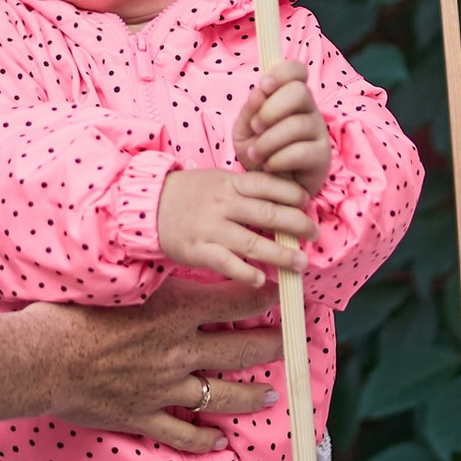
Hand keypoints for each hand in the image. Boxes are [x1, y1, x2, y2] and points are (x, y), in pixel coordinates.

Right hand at [27, 275, 276, 453]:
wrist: (41, 359)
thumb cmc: (69, 313)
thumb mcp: (118, 284)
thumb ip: (151, 280)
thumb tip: (171, 265)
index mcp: (174, 310)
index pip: (235, 300)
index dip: (264, 296)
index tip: (282, 293)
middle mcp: (179, 350)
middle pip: (241, 348)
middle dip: (272, 345)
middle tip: (290, 342)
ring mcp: (165, 387)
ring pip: (223, 394)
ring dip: (251, 395)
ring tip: (270, 395)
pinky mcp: (144, 415)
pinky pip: (183, 432)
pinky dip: (204, 439)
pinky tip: (220, 442)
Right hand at [155, 162, 313, 285]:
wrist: (146, 206)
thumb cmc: (186, 194)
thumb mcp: (216, 180)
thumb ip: (244, 189)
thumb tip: (280, 200)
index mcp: (229, 183)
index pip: (269, 185)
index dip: (293, 195)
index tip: (308, 204)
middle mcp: (223, 204)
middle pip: (269, 213)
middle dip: (298, 225)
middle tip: (314, 234)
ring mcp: (211, 228)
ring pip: (254, 242)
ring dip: (282, 255)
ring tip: (301, 263)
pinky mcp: (199, 250)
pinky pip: (227, 263)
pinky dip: (247, 272)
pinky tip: (263, 280)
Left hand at [235, 66, 330, 193]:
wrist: (267, 187)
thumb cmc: (259, 152)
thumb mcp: (245, 130)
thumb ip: (250, 110)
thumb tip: (259, 91)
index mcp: (290, 97)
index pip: (297, 70)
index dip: (282, 73)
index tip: (264, 86)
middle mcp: (309, 110)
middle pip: (300, 92)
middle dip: (271, 109)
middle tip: (256, 127)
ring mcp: (318, 133)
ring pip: (297, 125)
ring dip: (269, 140)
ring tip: (255, 154)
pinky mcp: (322, 157)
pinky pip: (301, 152)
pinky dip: (278, 159)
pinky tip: (268, 165)